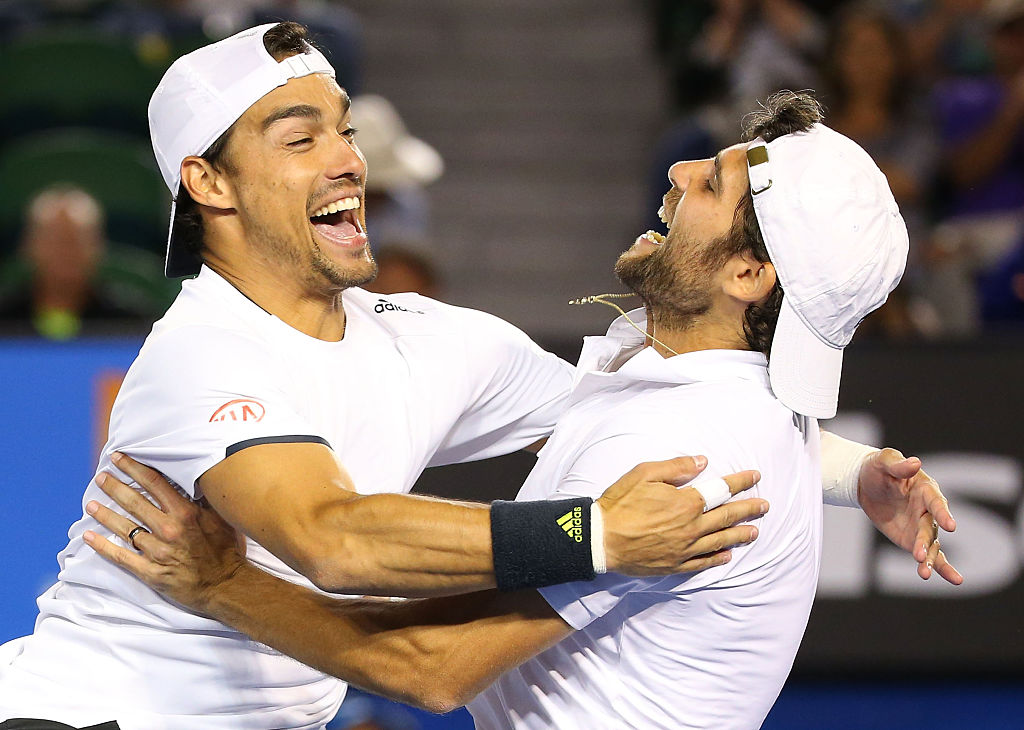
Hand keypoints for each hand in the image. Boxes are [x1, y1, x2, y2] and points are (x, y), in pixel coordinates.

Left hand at [83, 453, 247, 614]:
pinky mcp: (151, 572)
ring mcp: (158, 551)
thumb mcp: (221, 518)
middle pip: (134, 502)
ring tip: (91, 504)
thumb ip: (204, 499)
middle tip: (100, 477)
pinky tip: (89, 537)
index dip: (133, 468)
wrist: (227, 585)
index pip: (154, 483)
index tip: (119, 458)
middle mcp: (169, 529)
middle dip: (114, 487)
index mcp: (185, 513)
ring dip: (105, 515)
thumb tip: (194, 477)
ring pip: (124, 528)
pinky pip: (122, 557)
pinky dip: (103, 547)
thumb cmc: (227, 550)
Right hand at [598, 456, 765, 575]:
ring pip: (720, 541)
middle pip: (727, 516)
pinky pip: (703, 562)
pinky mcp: (675, 564)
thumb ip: (676, 466)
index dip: (741, 481)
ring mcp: (684, 548)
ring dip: (740, 534)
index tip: (755, 476)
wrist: (600, 539)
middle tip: (765, 506)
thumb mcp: (644, 473)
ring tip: (754, 531)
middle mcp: (691, 526)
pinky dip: (718, 558)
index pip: (721, 489)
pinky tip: (728, 556)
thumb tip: (702, 461)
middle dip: (749, 509)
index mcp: (685, 502)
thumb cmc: (619, 504)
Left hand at [857, 449, 962, 584]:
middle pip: (930, 529)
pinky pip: (928, 555)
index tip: (950, 526)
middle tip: (920, 555)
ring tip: (925, 573)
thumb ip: (899, 466)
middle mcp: (928, 510)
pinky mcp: (913, 539)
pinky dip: (937, 566)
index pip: (936, 503)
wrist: (866, 483)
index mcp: (925, 489)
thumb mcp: (884, 462)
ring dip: (931, 560)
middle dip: (926, 542)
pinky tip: (949, 579)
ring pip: (932, 546)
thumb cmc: (878, 468)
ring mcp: (922, 527)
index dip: (943, 514)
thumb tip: (915, 463)